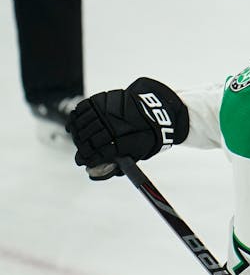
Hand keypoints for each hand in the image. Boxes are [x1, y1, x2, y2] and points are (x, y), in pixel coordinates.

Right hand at [68, 77, 187, 179]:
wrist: (152, 111)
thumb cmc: (144, 136)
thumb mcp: (137, 154)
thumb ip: (116, 165)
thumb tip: (93, 174)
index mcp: (122, 143)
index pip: (98, 154)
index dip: (87, 159)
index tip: (82, 162)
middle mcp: (112, 127)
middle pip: (87, 141)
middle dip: (81, 150)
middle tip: (80, 155)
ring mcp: (105, 112)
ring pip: (82, 126)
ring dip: (76, 135)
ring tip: (78, 141)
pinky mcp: (100, 100)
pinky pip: (81, 110)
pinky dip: (74, 119)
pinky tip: (73, 126)